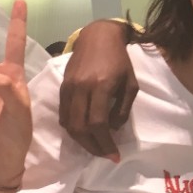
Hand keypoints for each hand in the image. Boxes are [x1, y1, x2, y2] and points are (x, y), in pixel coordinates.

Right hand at [58, 20, 137, 160]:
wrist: (98, 37)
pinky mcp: (62, 87)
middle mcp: (81, 88)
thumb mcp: (130, 84)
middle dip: (92, 147)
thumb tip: (112, 130)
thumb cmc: (119, 60)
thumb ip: (122, 109)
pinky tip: (84, 132)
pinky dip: (72, 127)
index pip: (98, 123)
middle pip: (80, 128)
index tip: (115, 156)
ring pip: (69, 124)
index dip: (106, 144)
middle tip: (104, 155)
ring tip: (95, 147)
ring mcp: (68, 87)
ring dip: (81, 141)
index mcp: (101, 86)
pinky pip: (63, 114)